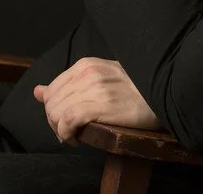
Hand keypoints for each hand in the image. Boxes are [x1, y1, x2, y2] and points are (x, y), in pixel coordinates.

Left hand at [32, 57, 159, 143]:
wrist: (164, 92)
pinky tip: (75, 138)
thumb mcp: (100, 78)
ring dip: (60, 129)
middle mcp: (88, 72)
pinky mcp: (101, 105)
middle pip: (52, 102)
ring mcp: (94, 88)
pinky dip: (65, 133)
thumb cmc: (135, 89)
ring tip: (73, 135)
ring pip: (57, 112)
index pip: (52, 89)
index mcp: (87, 64)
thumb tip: (38, 91)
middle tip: (68, 132)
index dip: (53, 109)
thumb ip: (69, 84)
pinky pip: (68, 120)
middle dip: (55, 121)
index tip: (64, 121)